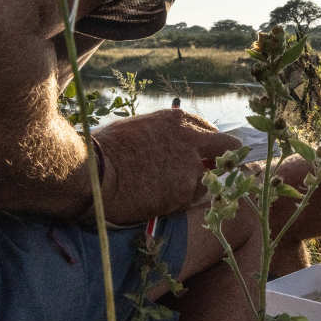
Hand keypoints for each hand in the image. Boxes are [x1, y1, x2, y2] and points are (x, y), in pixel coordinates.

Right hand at [93, 108, 240, 224]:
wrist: (92, 175)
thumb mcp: (138, 128)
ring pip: (210, 177)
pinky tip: (163, 200)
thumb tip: (170, 144)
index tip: (204, 154)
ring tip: (173, 190)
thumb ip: (163, 134)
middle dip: (225, 158)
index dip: (207, 144)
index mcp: (177, 120)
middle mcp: (191, 140)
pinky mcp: (184, 192)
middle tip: (218, 170)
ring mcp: (190, 167)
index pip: (209, 130)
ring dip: (198, 184)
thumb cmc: (104, 149)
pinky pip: (193, 198)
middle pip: (227, 147)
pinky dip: (184, 201)